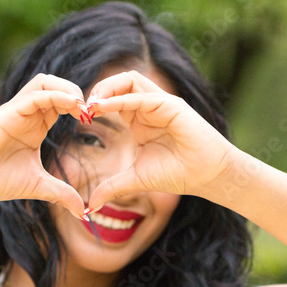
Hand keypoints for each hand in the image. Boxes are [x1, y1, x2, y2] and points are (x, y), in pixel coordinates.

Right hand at [0, 74, 88, 216]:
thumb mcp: (38, 186)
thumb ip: (61, 193)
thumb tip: (83, 211)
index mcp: (36, 124)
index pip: (62, 101)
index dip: (80, 106)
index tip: (93, 121)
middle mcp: (27, 113)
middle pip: (56, 84)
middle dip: (78, 92)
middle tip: (92, 112)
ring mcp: (17, 111)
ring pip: (45, 82)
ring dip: (67, 88)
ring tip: (82, 107)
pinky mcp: (7, 114)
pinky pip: (34, 96)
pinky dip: (55, 96)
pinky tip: (72, 106)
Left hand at [84, 70, 237, 209]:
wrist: (206, 176)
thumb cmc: (178, 174)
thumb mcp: (136, 179)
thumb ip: (112, 187)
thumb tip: (91, 206)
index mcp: (140, 119)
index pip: (114, 98)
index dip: (95, 104)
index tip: (79, 118)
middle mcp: (150, 107)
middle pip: (120, 83)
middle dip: (98, 90)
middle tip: (81, 107)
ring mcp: (161, 103)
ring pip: (130, 80)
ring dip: (107, 88)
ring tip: (91, 105)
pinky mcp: (172, 105)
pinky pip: (141, 95)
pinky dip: (120, 99)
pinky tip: (103, 108)